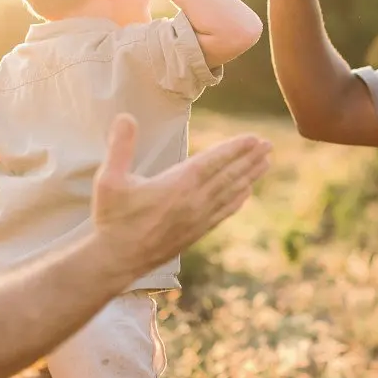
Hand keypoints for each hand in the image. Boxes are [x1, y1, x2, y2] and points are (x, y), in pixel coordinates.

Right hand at [92, 114, 272, 274]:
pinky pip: (224, 212)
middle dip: (249, 158)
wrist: (116, 260)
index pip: (213, 161)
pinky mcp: (197, 232)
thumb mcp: (109, 179)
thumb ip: (120, 147)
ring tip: (266, 162)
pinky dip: (238, 200)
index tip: (253, 139)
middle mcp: (194, 201)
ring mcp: (198, 218)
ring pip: (231, 193)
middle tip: (268, 144)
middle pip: (229, 175)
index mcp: (178, 184)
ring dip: (249, 176)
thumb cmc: (112, 218)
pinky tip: (247, 193)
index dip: (234, 149)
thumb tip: (125, 117)